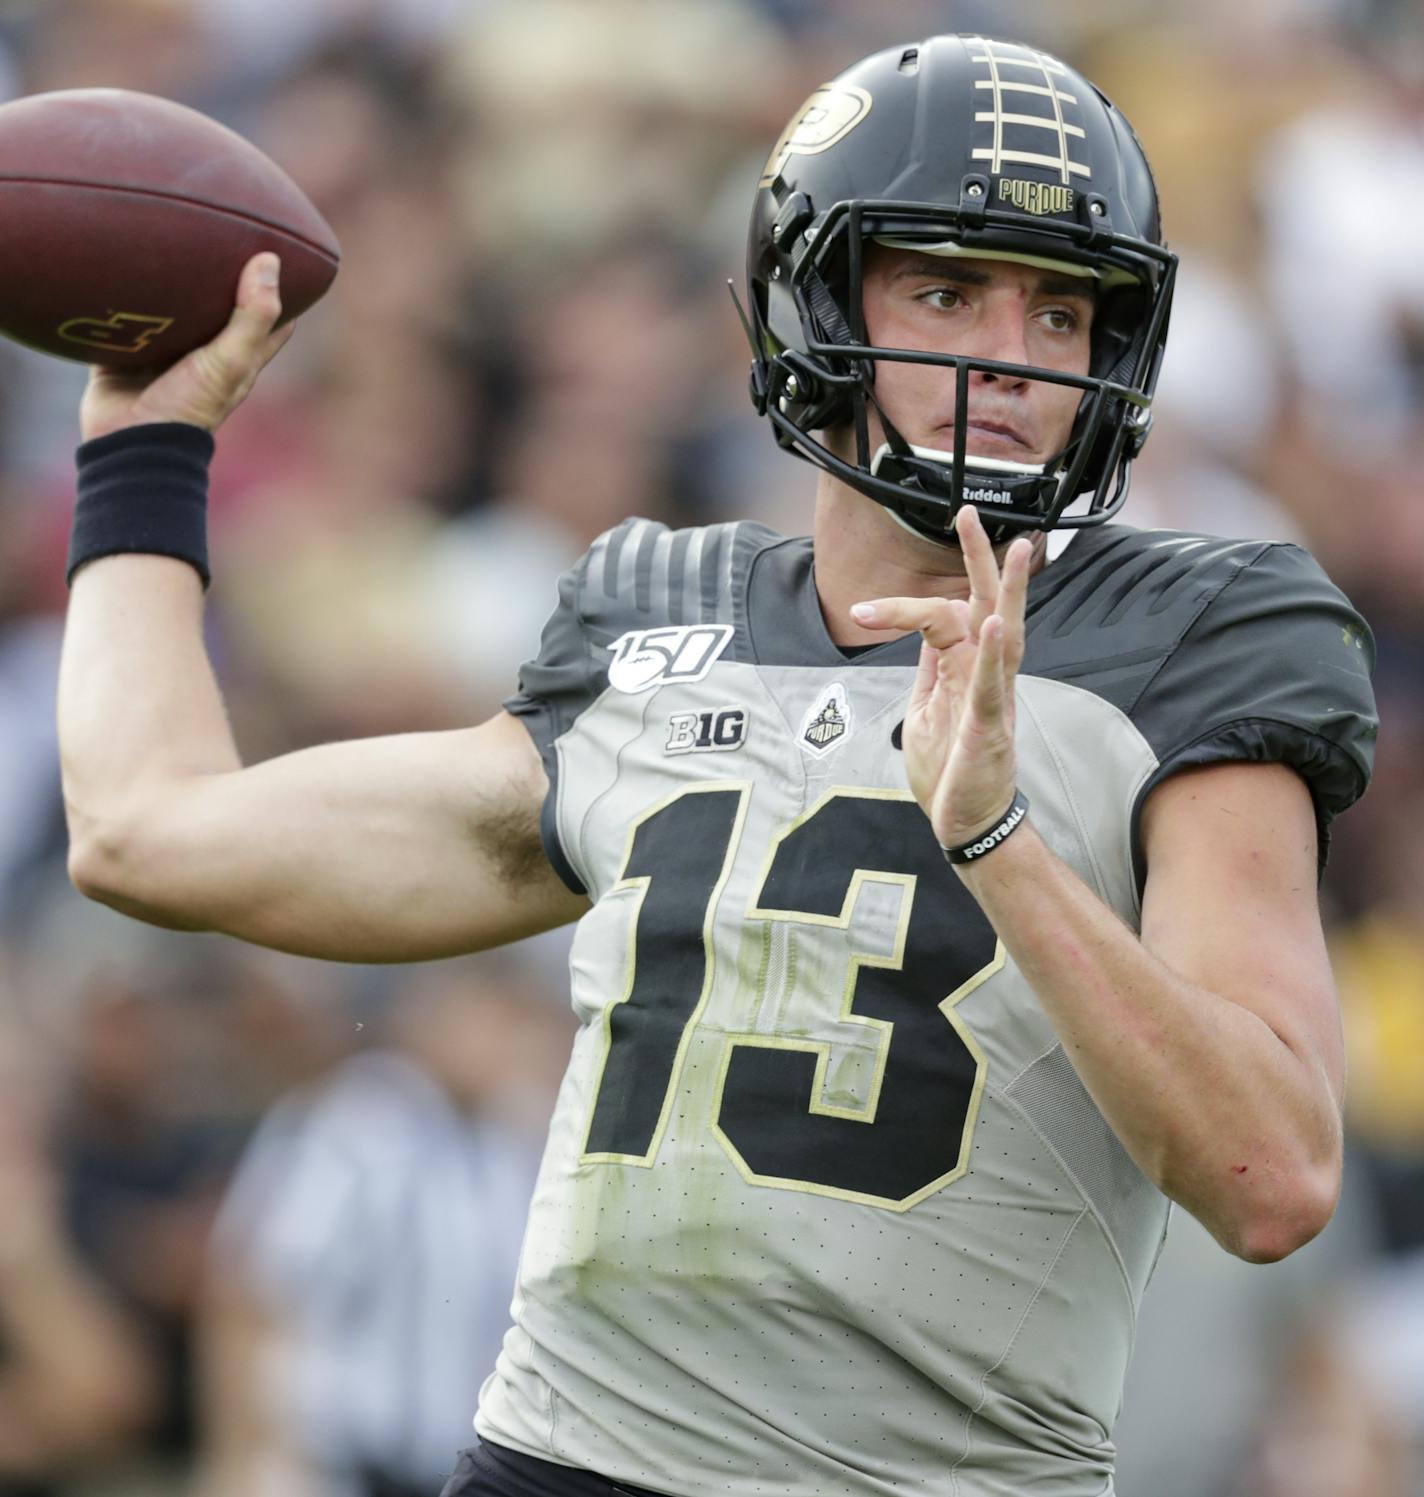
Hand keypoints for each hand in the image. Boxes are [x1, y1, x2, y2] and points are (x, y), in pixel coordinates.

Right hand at [79, 252, 295, 441]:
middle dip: (220, 276)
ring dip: (167, 281)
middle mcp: (203, 353)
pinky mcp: (123, 351)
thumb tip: (271, 260)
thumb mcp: (230, 360)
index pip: (270, 320)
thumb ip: (252, 315)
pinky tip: (117, 261)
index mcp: (236, 358)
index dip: (280, 291)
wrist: (130, 442)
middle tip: (220, 230)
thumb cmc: (189, 406)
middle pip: (218, 307)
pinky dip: (121, 295)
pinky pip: (121, 316)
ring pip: (169, 308)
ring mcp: (162, 352)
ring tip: (165, 234)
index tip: (283, 253)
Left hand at [850, 505, 1030, 847]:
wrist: (966, 824)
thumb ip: (932, 668)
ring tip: (1017, 549)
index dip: (901, 606)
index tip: (859, 612)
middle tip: (969, 512)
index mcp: (965, 669)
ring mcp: (992, 700)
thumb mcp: (926, 709)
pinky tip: (990, 624)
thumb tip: (925, 630)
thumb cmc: (949, 771)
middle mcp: (985, 676)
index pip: (942, 615)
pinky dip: (988, 653)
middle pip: (987, 605)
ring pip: (1003, 635)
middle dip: (980, 558)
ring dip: (1008, 591)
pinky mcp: (989, 729)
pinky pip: (991, 686)